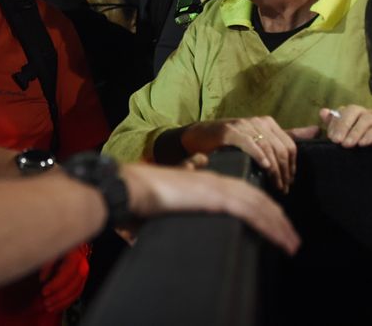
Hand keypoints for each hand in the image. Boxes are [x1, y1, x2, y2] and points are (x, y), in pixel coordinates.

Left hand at [38, 243, 89, 312]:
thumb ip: (48, 263)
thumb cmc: (61, 244)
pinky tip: (57, 306)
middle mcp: (82, 266)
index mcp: (75, 257)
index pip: (66, 274)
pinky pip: (77, 294)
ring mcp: (84, 274)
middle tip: (45, 302)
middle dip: (58, 297)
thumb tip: (43, 279)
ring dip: (62, 303)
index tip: (44, 291)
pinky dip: (67, 302)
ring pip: (75, 293)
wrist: (73, 241)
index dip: (55, 285)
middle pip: (72, 286)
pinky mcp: (83, 280)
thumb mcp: (53, 249)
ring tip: (49, 308)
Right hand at [122, 163, 300, 255]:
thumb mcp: (161, 203)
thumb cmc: (140, 197)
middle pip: (257, 198)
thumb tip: (149, 231)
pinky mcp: (215, 198)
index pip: (242, 192)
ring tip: (292, 243)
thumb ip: (165, 211)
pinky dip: (269, 226)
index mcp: (204, 181)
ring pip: (259, 205)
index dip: (261, 208)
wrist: (132, 187)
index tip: (274, 225)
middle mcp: (215, 181)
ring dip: (279, 225)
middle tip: (291, 238)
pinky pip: (251, 212)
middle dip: (277, 219)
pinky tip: (280, 238)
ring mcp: (216, 187)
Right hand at [183, 118, 317, 192]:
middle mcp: (257, 121)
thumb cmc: (228, 141)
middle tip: (283, 189)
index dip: (292, 166)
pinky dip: (259, 155)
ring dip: (275, 170)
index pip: (290, 145)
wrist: (197, 137)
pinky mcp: (230, 131)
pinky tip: (264, 167)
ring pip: (269, 148)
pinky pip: (250, 142)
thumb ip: (287, 135)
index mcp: (267, 122)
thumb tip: (316, 130)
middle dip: (285, 171)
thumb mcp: (259, 138)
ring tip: (275, 186)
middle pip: (282, 149)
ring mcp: (243, 125)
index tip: (289, 182)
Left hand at [320, 105, 371, 146]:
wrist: (370, 148)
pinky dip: (369, 136)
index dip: (335, 123)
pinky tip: (362, 143)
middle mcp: (365, 112)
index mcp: (353, 112)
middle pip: (353, 110)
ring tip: (347, 144)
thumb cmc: (355, 141)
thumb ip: (333, 123)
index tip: (330, 137)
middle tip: (336, 140)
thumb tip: (323, 112)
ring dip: (355, 131)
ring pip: (367, 118)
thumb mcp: (343, 133)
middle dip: (343, 125)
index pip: (342, 111)